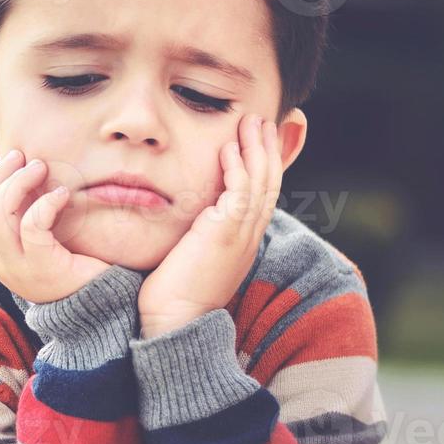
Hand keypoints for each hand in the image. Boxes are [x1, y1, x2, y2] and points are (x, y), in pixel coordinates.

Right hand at [0, 149, 112, 304]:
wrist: (105, 305)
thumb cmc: (77, 266)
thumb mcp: (44, 242)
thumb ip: (28, 219)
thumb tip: (23, 172)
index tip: (12, 162)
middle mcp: (2, 265)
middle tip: (25, 159)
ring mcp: (20, 269)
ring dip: (18, 183)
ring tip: (42, 168)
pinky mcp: (45, 269)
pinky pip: (32, 227)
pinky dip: (45, 203)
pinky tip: (63, 194)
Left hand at [138, 113, 282, 337]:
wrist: (174, 322)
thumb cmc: (174, 295)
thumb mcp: (194, 257)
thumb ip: (199, 236)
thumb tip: (191, 220)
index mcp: (244, 242)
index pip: (263, 195)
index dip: (265, 166)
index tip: (260, 141)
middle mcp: (249, 236)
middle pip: (269, 183)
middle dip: (267, 149)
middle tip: (263, 121)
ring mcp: (241, 235)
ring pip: (259, 182)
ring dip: (255, 149)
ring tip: (250, 122)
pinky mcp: (225, 234)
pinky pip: (239, 193)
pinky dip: (236, 168)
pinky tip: (228, 149)